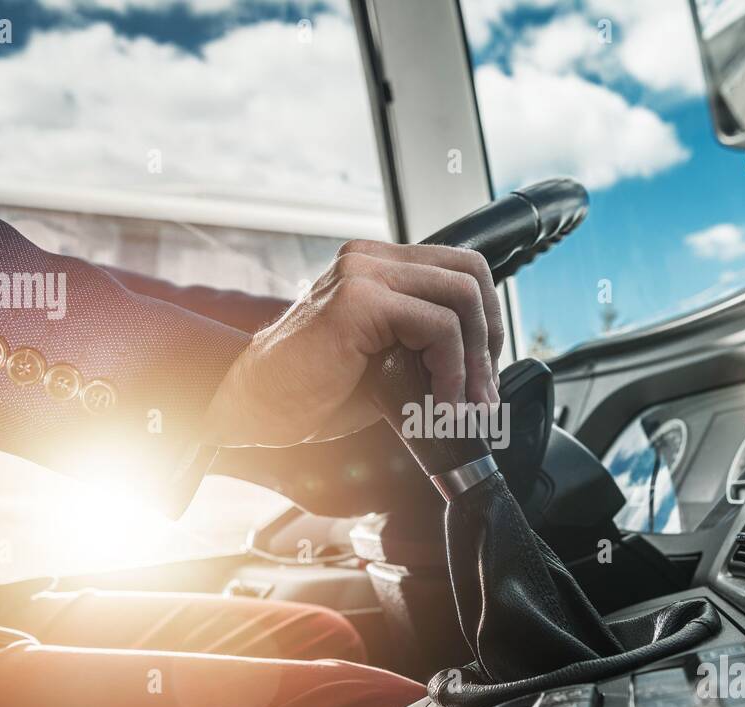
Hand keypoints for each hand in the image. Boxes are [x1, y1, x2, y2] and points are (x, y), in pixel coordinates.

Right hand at [205, 240, 503, 446]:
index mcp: (376, 266)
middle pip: (471, 274)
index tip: (483, 371)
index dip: (486, 320)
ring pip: (462, 298)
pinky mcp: (360, 301)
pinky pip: (439, 327)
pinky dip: (453, 371)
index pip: (460, 268)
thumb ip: (424, 346)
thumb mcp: (385, 361)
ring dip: (475, 361)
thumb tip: (480, 368)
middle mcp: (370, 259)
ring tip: (464, 405)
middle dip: (489, 338)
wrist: (255, 409)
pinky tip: (440, 402)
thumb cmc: (311, 393)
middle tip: (483, 393)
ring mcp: (364, 273)